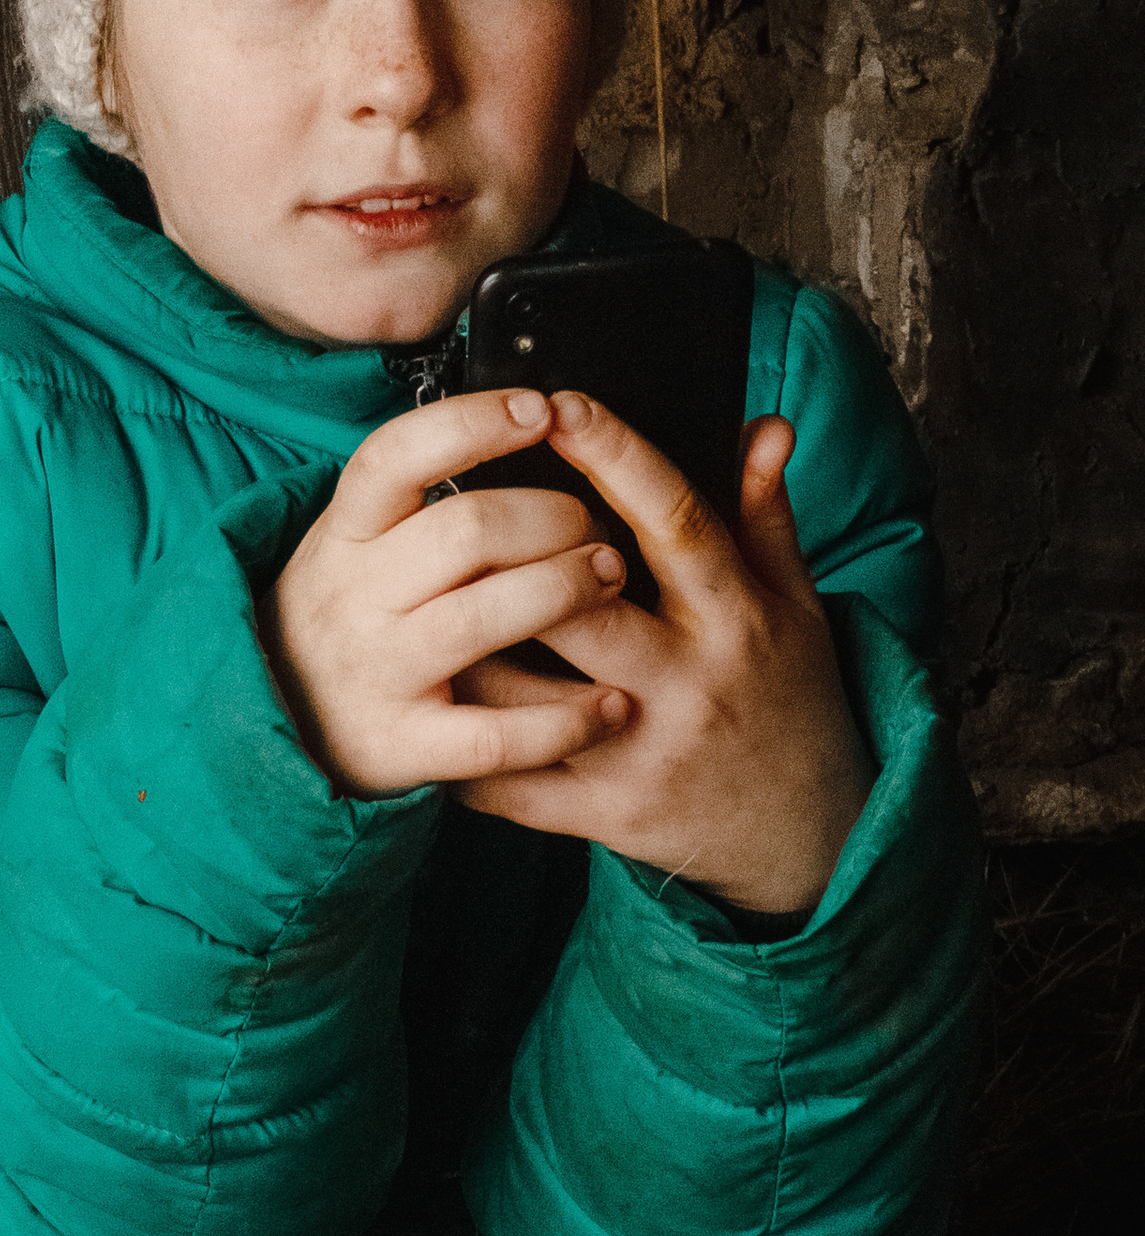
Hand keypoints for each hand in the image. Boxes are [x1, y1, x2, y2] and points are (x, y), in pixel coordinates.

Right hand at [265, 387, 634, 796]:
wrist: (278, 727)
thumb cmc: (346, 620)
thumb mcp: (352, 545)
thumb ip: (416, 498)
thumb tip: (525, 421)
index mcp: (343, 535)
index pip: (396, 456)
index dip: (474, 423)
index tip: (541, 411)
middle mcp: (352, 599)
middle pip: (466, 531)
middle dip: (553, 518)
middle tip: (594, 527)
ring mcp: (377, 674)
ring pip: (486, 618)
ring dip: (567, 591)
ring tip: (607, 580)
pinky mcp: (402, 747)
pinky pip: (498, 734)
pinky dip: (568, 720)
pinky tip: (612, 706)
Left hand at [452, 398, 874, 915]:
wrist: (808, 830)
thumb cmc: (786, 696)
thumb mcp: (797, 606)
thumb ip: (766, 518)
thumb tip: (762, 424)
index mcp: (735, 615)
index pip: (673, 519)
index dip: (615, 455)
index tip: (559, 405)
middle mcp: (689, 681)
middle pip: (581, 604)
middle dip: (516, 557)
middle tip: (462, 512)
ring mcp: (643, 752)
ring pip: (526, 694)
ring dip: (466, 650)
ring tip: (425, 607)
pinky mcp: (607, 813)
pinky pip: (513, 783)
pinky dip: (462, 749)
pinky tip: (434, 706)